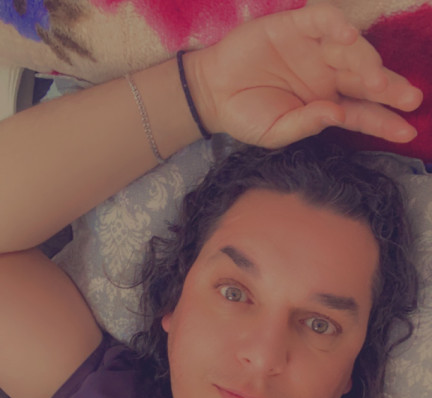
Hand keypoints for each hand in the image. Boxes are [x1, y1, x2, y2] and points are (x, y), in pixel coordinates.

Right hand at [185, 2, 422, 147]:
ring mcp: (314, 50)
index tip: (407, 132)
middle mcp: (327, 76)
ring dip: (368, 63)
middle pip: (367, 80)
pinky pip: (322, 21)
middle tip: (410, 98)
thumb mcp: (275, 133)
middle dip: (390, 89)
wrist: (212, 93)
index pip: (363, 113)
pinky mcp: (296, 27)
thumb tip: (336, 113)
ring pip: (352, 51)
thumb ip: (305, 125)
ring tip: (377, 80)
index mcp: (327, 104)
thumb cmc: (246, 117)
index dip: (385, 122)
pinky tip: (348, 37)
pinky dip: (336, 26)